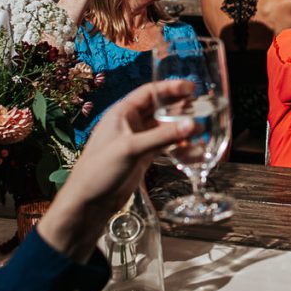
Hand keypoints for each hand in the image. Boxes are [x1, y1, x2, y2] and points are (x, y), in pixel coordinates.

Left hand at [36, 80, 198, 261]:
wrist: (89, 203)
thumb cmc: (100, 170)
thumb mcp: (132, 148)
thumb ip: (163, 136)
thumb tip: (193, 125)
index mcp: (122, 113)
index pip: (150, 92)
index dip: (171, 88)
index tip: (192, 88)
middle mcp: (130, 124)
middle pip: (159, 109)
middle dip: (180, 108)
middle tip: (201, 108)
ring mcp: (137, 141)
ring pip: (164, 128)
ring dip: (180, 129)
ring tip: (200, 131)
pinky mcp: (142, 157)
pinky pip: (164, 146)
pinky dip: (177, 147)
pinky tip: (191, 151)